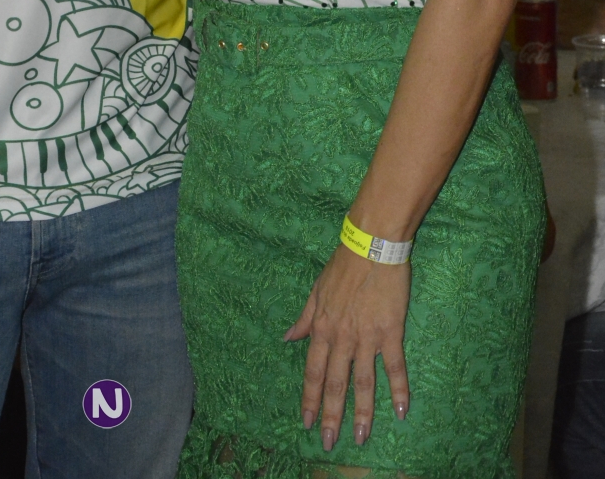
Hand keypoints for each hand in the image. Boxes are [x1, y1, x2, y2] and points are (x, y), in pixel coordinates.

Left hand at [284, 245, 409, 450]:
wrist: (371, 245)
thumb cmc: (343, 265)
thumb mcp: (316, 291)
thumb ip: (304, 319)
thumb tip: (287, 338)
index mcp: (322, 327)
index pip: (313, 371)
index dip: (310, 398)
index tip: (307, 422)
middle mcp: (341, 337)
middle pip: (335, 383)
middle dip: (331, 415)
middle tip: (330, 443)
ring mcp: (366, 337)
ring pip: (362, 382)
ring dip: (362, 412)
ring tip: (361, 437)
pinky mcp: (390, 331)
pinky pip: (394, 366)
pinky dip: (398, 390)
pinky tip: (401, 411)